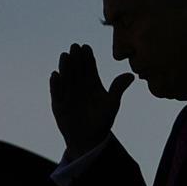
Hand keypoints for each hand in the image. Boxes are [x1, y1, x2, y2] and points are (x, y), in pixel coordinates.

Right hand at [50, 43, 133, 159]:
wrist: (89, 139)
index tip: (86, 46)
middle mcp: (79, 86)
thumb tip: (131, 75)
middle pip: (77, 69)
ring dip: (65, 67)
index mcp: (92, 84)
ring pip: (66, 77)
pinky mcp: (59, 104)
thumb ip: (118, 88)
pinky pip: (57, 93)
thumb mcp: (112, 104)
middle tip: (75, 46)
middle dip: (76, 58)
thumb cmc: (102, 120)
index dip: (88, 57)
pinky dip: (56, 84)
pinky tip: (55, 75)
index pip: (89, 68)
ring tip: (65, 56)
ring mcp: (68, 94)